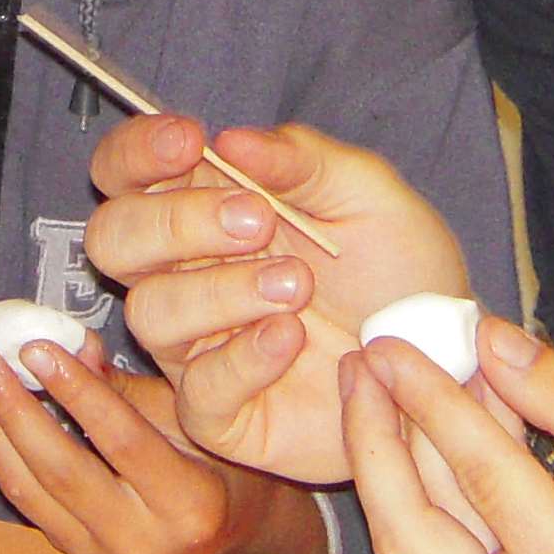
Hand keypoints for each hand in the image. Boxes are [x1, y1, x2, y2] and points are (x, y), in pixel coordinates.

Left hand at [0, 332, 328, 553]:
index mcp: (189, 506)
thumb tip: (68, 343)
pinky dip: (3, 450)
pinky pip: (28, 501)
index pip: (122, 442)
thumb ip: (126, 386)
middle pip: (62, 471)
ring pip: (31, 490)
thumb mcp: (188, 412)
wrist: (229, 524)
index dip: (77, 392)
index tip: (36, 347)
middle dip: (11, 408)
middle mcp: (145, 544)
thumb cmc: (216, 455)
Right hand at [80, 113, 472, 484]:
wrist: (440, 357)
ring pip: (150, 313)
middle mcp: (183, 274)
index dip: (137, 152)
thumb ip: (302, 159)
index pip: (125, 171)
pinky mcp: (221, 413)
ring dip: (221, 291)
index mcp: (202, 207)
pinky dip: (243, 357)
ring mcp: (195, 347)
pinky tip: (291, 336)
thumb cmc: (398, 270)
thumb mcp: (366, 193)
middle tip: (256, 221)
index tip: (189, 141)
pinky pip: (198, 390)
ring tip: (296, 285)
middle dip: (176, 223)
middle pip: (112, 240)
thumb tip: (229, 140)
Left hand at [344, 317, 553, 553]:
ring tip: (386, 387)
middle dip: (376, 448)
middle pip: (415, 541)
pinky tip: (444, 429)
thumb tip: (488, 340)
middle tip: (360, 368)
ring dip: (400, 471)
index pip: (482, 482)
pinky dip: (444, 499)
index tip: (392, 344)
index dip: (431, 401)